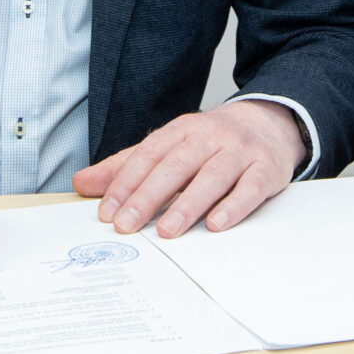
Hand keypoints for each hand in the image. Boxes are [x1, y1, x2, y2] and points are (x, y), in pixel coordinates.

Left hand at [71, 101, 305, 237]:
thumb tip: (82, 183)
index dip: (125, 183)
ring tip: (167, 231)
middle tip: (127, 225)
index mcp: (181, 130)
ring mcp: (240, 152)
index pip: (148, 155)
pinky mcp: (266, 169)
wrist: (271, 122)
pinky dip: (234, 206)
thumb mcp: (169, 147)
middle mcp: (210, 137)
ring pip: (212, 177)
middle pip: (175, 165)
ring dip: (188, 204)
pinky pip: (250, 187)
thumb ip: (127, 166)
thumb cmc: (212, 142)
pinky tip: (217, 224)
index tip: (106, 212)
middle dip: (148, 196)